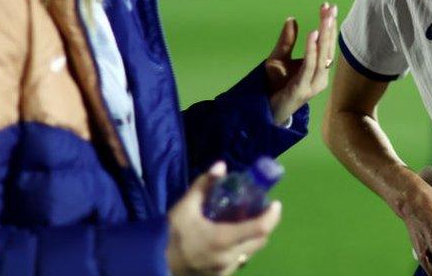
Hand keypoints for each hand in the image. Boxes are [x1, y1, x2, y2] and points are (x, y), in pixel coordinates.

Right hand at [166, 162, 281, 275]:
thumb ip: (204, 185)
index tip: (276, 203)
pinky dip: (244, 247)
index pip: (259, 229)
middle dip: (266, 224)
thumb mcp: (185, 207)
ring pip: (251, 252)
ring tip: (249, 221)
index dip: (272, 216)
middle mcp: (229, 257)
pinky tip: (234, 237)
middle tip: (263, 209)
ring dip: (255, 237)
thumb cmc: (171, 234)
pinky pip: (241, 260)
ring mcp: (226, 270)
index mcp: (222, 239)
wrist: (155, 263)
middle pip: (260, 241)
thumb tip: (220, 166)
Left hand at [264, 2, 338, 124]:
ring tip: (325, 17)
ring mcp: (313, 84)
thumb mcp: (278, 58)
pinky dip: (312, 49)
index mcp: (317, 69)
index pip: (326, 44)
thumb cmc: (273, 86)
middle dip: (329, 26)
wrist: (263, 111)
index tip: (328, 6)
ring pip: (322, 55)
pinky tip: (313, 34)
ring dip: (324, 34)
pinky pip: (309, 66)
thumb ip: (286, 41)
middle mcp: (319, 77)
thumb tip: (292, 19)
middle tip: (330, 7)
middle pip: (327, 47)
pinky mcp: (302, 89)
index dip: (328, 25)